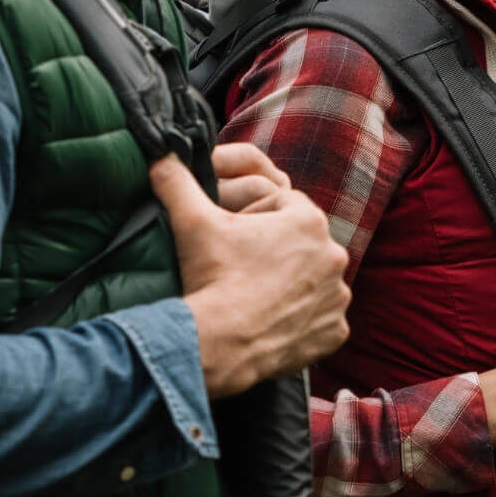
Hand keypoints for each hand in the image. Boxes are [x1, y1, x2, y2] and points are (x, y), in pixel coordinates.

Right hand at [151, 155, 350, 398]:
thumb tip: (159, 152)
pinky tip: (270, 322)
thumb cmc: (211, 276)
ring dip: (290, 284)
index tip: (233, 237)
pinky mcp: (335, 333)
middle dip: (276, 250)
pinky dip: (301, 321)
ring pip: (312, 280)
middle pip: (300, 243)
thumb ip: (175, 178)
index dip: (255, 217)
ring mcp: (337, 297)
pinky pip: (320, 320)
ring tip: (253, 295)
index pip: (284, 205)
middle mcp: (334, 255)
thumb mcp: (191, 220)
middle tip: (240, 267)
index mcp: (308, 220)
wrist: (220, 345)